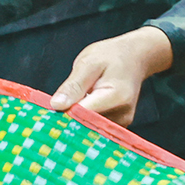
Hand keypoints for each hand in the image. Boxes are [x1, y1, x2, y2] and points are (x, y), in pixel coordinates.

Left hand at [49, 26, 172, 123]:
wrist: (135, 57)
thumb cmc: (112, 56)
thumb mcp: (88, 63)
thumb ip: (73, 85)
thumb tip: (56, 105)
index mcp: (115, 97)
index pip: (83, 115)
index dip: (64, 115)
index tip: (49, 114)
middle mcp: (121, 115)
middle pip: (86, 125)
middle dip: (68, 120)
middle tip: (52, 111)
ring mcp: (121, 122)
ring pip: (89, 128)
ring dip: (75, 119)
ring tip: (70, 104)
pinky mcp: (117, 125)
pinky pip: (94, 127)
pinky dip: (83, 119)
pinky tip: (78, 109)